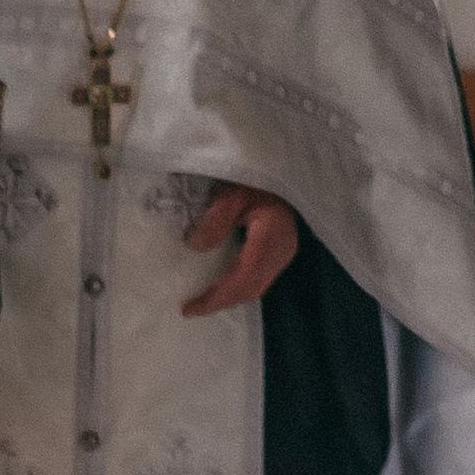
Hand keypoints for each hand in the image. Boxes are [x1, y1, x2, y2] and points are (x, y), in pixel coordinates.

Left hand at [182, 184, 300, 316]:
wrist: (282, 166)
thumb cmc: (255, 178)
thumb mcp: (231, 192)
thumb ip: (215, 220)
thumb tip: (196, 248)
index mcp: (270, 240)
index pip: (241, 281)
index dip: (216, 298)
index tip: (190, 308)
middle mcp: (281, 252)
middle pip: (251, 289)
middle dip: (222, 302)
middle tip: (194, 308)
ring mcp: (284, 252)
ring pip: (258, 286)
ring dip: (231, 296)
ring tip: (206, 299)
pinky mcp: (282, 249)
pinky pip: (260, 276)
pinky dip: (240, 285)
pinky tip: (224, 282)